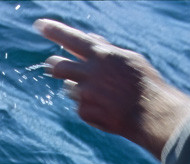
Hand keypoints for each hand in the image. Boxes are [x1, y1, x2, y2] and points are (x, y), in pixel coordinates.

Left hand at [34, 18, 189, 159]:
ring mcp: (84, 93)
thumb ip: (106, 48)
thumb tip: (89, 37)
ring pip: (70, 88)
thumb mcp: (128, 59)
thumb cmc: (143, 83)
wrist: (150, 113)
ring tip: (103, 93)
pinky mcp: (83, 111)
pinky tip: (106, 108)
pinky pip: (79, 106)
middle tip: (52, 65)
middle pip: (58, 66)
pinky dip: (89, 105)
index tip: (39, 24)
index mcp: (102, 55)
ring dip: (80, 88)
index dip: (54, 31)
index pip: (72, 39)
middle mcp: (89, 73)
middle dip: (54, 66)